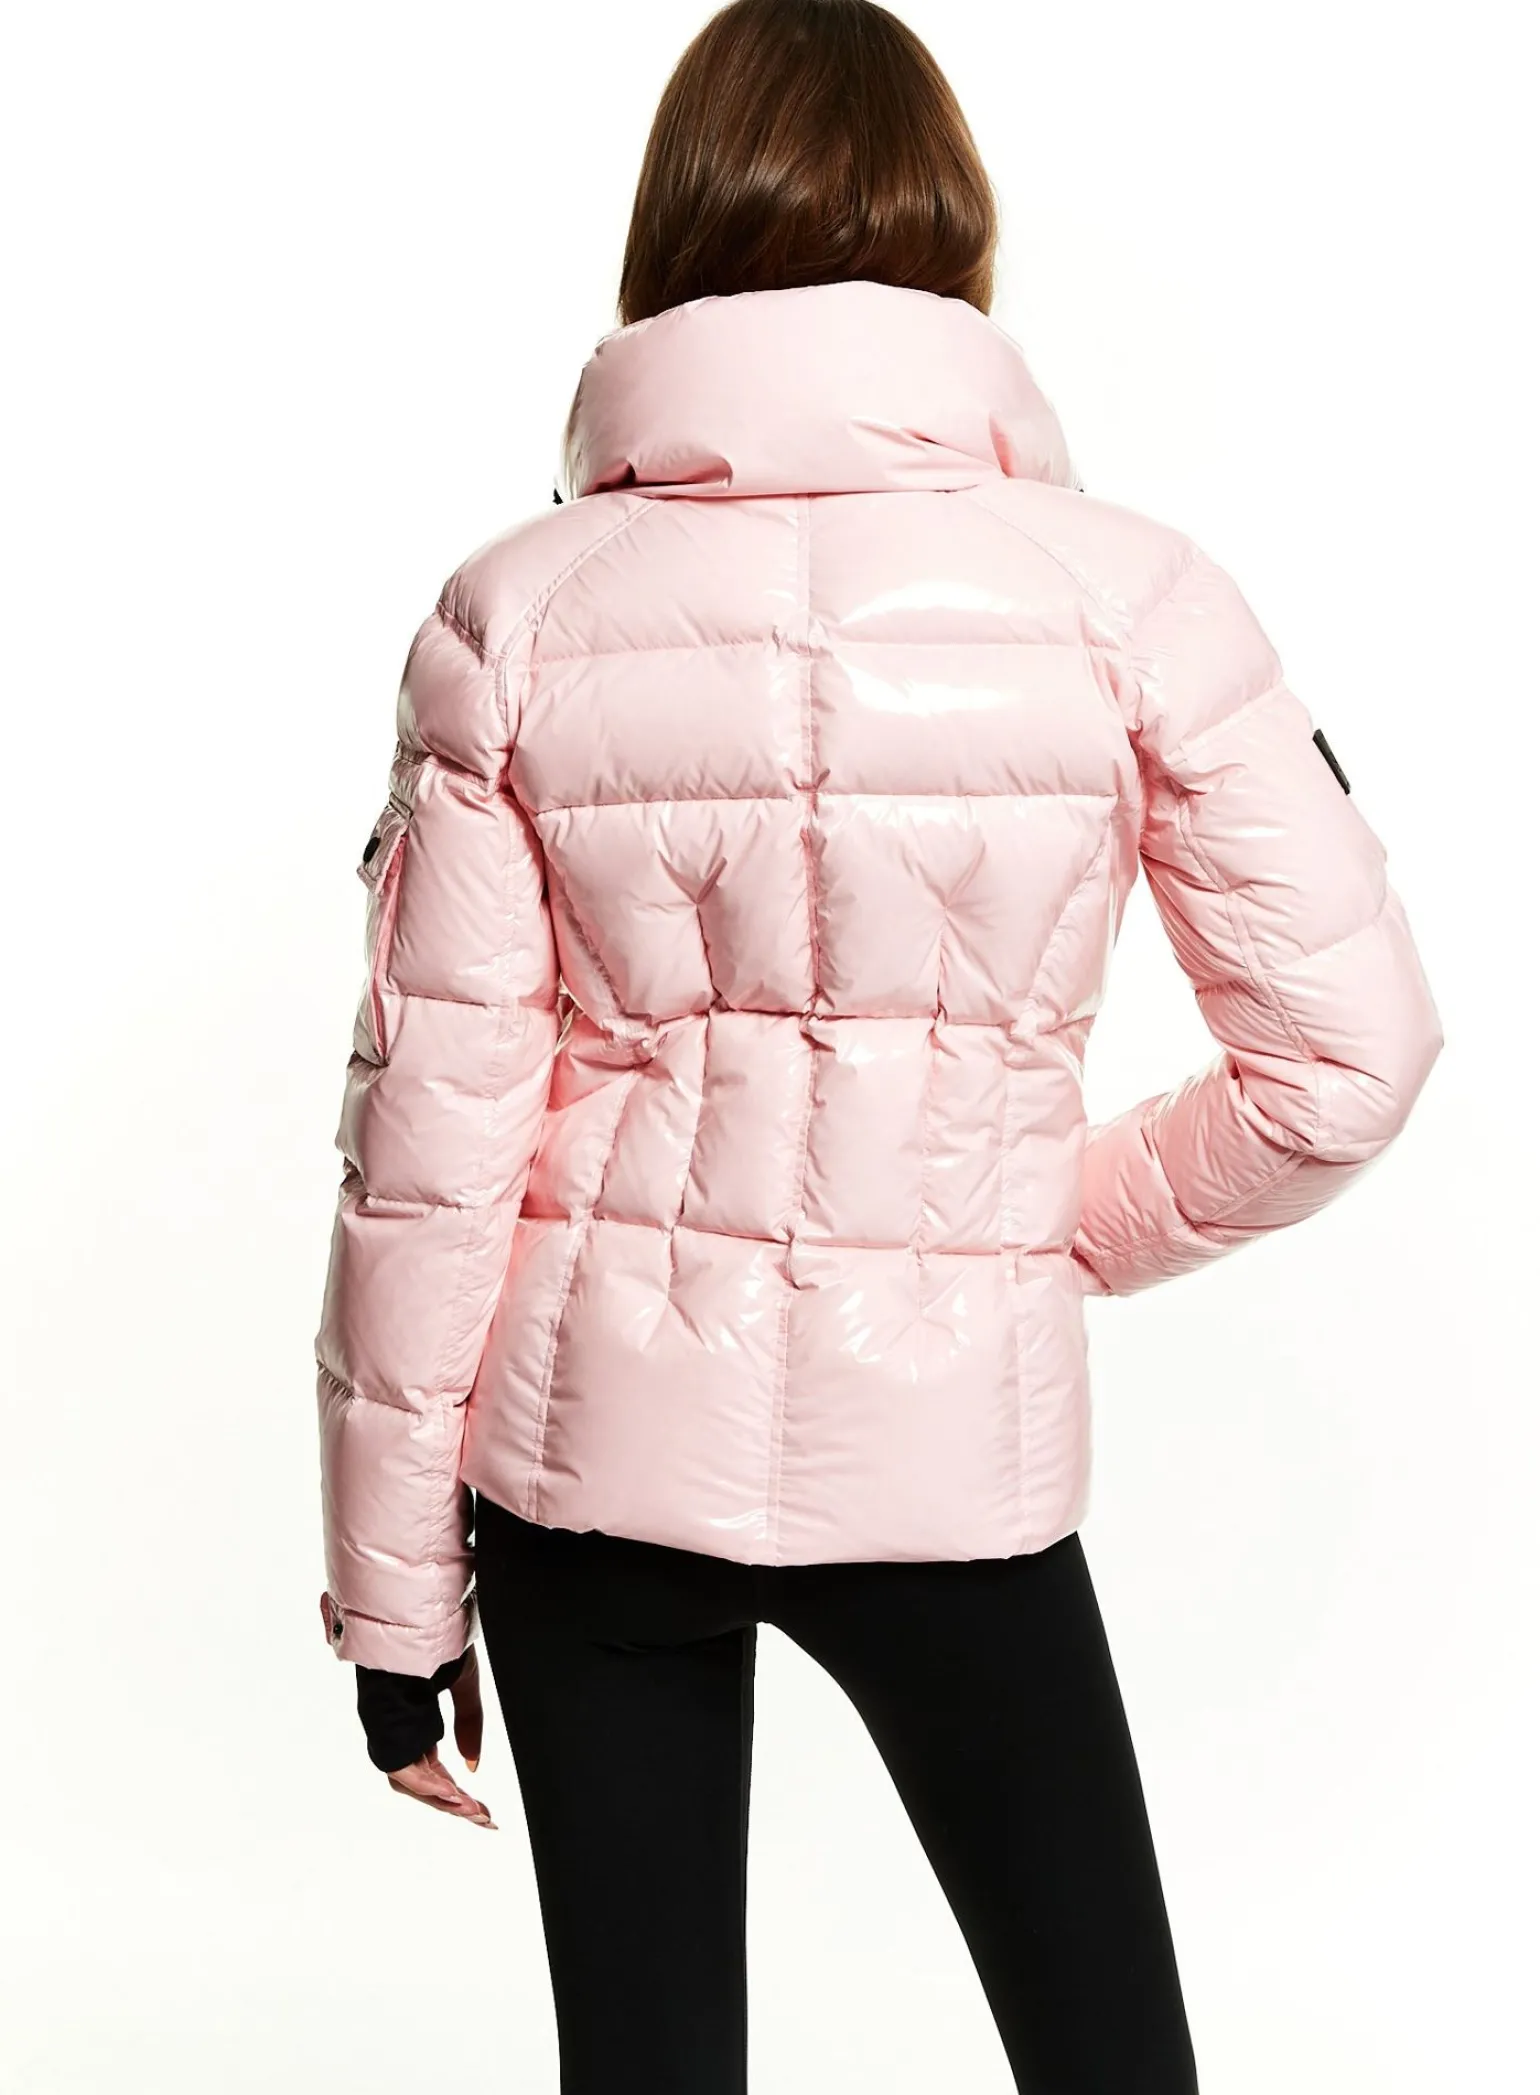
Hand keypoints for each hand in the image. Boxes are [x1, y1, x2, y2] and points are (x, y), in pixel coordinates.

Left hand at [384, 1645, 497, 1829]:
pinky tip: (453, 1791)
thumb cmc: (439, 1638)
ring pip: (410, 1781)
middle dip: (454, 1804)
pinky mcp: (385, 1725)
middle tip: (484, 1818)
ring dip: (442, 1799)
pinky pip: (403, 1767)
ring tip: (472, 1810)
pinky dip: (427, 1783)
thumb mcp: (464, 1683)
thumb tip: (472, 1766)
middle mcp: (401, 1729)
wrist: (420, 1615)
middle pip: (423, 1782)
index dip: (457, 1792)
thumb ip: (470, 1723)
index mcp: (417, 1720)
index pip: (434, 1770)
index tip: (483, 1810)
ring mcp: (391, 1729)